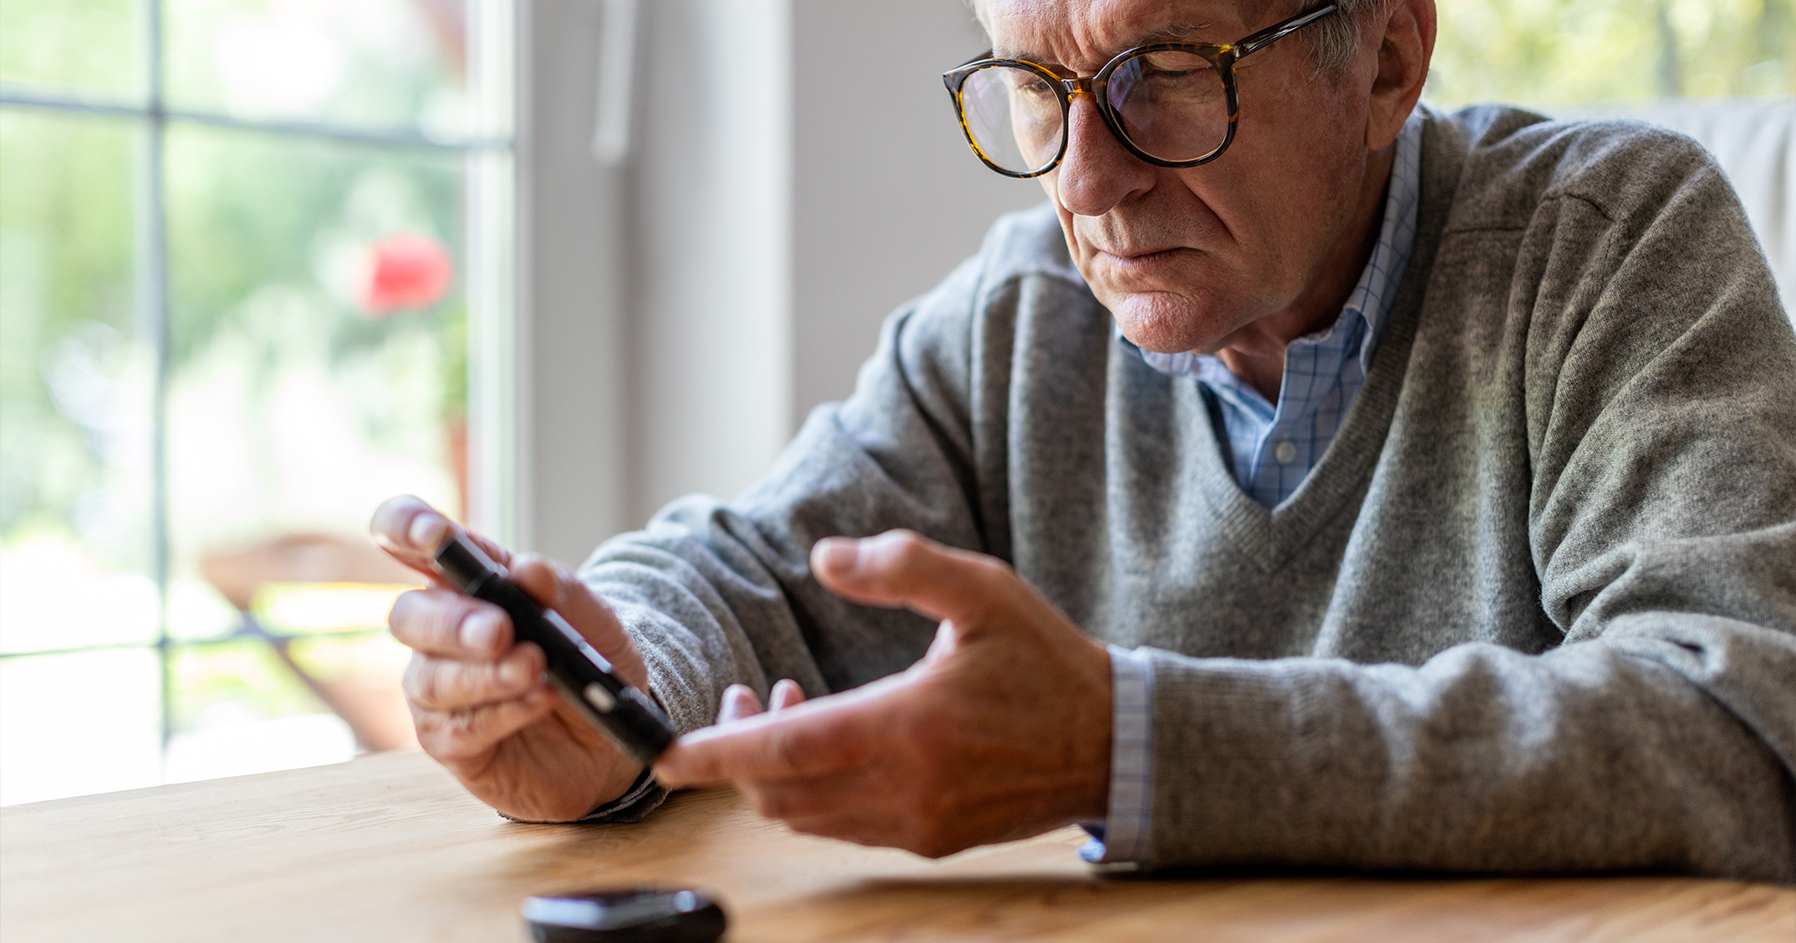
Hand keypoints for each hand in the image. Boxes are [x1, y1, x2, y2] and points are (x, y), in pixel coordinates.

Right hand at [371, 495, 648, 821]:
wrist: (611, 739)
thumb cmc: (591, 665)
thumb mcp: (598, 624)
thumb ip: (565, 594)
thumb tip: (526, 568)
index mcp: (469, 583)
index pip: (411, 540)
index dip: (406, 527)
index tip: (432, 534)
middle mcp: (441, 631)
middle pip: (409, 615)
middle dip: (453, 623)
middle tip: (500, 631)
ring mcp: (438, 688)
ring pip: (431, 678)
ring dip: (486, 674)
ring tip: (535, 669)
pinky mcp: (448, 740)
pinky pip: (455, 729)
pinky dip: (500, 713)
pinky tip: (536, 702)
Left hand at [654, 530, 1112, 857]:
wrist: (1113, 741)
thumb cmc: (1045, 661)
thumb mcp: (983, 591)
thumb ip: (901, 567)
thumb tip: (826, 557)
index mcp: (908, 726)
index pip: (785, 751)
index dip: (716, 754)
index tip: (666, 753)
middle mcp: (905, 786)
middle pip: (780, 793)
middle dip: (741, 754)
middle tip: (749, 696)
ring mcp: (917, 821)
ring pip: (806, 817)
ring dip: (778, 774)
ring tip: (792, 712)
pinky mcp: (931, 839)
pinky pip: (844, 827)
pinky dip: (817, 793)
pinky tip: (837, 745)